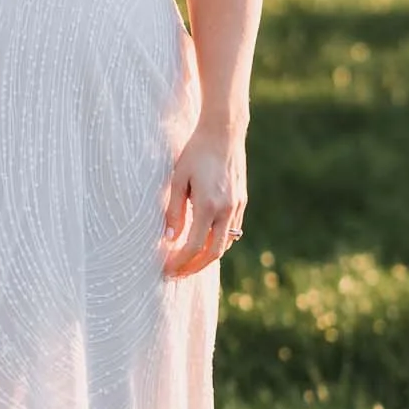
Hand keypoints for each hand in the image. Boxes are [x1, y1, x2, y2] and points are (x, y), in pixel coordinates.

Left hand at [162, 120, 246, 277]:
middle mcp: (226, 210)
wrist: (224, 134)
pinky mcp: (241, 202)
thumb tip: (169, 238)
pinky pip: (231, 231)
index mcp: (208, 206)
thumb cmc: (195, 153)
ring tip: (188, 263)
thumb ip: (173, 211)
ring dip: (207, 258)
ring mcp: (237, 207)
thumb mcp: (177, 180)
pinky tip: (204, 243)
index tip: (167, 269)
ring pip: (224, 244)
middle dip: (194, 268)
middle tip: (177, 274)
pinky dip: (218, 243)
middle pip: (213, 253)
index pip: (194, 246)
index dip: (180, 262)